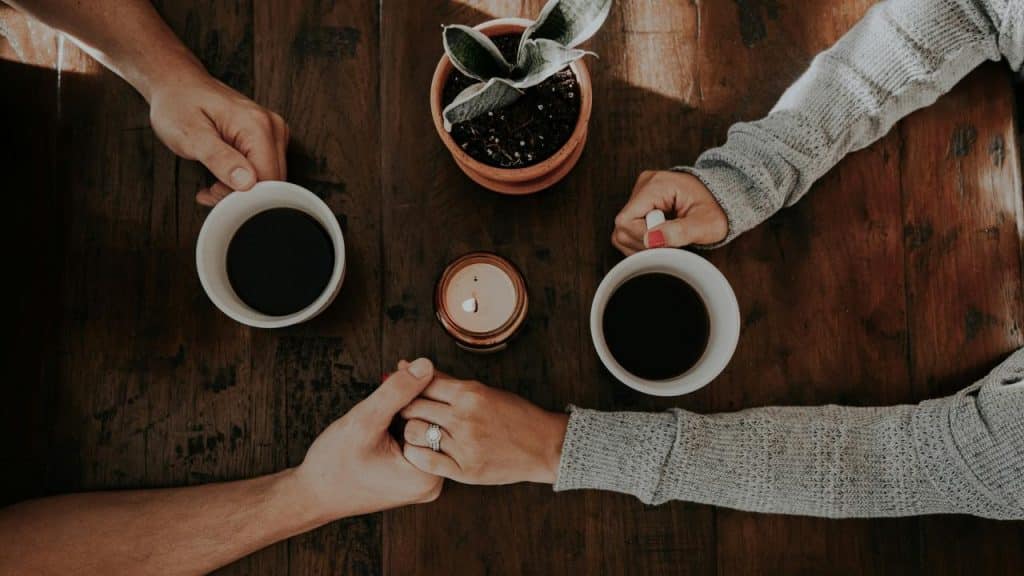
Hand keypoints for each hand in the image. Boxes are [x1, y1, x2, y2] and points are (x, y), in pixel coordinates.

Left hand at [147, 71, 288, 205]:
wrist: (177, 85)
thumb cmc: (178, 104)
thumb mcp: (190, 135)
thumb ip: (219, 159)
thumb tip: (246, 182)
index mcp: (257, 126)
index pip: (268, 179)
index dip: (243, 196)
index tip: (215, 194)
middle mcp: (272, 127)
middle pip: (272, 181)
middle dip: (242, 194)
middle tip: (211, 190)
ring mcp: (273, 131)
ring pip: (269, 179)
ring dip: (241, 189)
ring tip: (214, 182)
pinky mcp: (268, 137)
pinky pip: (265, 169)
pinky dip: (244, 180)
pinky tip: (224, 176)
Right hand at [289, 358, 442, 520]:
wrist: (313, 495)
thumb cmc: (334, 463)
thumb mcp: (365, 421)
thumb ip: (397, 392)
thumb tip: (426, 365)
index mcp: (427, 475)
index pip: (440, 417)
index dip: (422, 387)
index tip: (403, 368)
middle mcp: (432, 483)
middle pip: (435, 423)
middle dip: (417, 395)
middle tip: (399, 371)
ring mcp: (423, 482)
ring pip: (425, 430)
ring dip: (409, 407)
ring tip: (389, 391)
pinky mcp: (413, 478)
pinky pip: (416, 441)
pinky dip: (404, 422)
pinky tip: (387, 410)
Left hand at [399, 369, 568, 484]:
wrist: (544, 446)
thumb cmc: (514, 415)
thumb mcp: (483, 390)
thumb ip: (445, 381)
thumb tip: (409, 365)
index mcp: (469, 393)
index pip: (422, 384)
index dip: (407, 386)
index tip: (403, 392)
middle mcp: (464, 417)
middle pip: (413, 407)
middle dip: (404, 408)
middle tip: (404, 412)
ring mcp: (464, 445)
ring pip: (414, 433)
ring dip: (409, 431)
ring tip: (416, 431)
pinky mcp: (465, 470)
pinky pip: (425, 460)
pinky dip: (416, 454)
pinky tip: (421, 450)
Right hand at [612, 170, 727, 253]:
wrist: (723, 200)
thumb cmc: (717, 210)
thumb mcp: (706, 225)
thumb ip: (680, 232)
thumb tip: (651, 239)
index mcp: (657, 185)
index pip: (627, 221)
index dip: (644, 240)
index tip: (667, 243)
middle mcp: (644, 184)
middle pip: (622, 228)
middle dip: (645, 244)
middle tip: (671, 242)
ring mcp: (640, 192)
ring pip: (623, 231)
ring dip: (644, 244)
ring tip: (668, 238)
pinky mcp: (641, 202)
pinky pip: (629, 229)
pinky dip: (643, 240)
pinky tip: (661, 236)